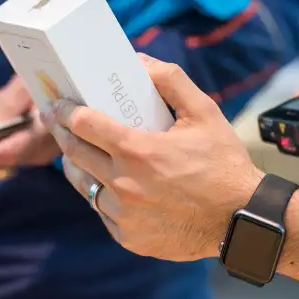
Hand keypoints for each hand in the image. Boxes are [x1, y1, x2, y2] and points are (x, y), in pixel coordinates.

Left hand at [42, 54, 261, 260]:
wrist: (242, 220)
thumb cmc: (223, 163)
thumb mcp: (204, 112)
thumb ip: (171, 81)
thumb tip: (140, 61)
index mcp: (138, 151)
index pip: (83, 124)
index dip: (64, 110)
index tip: (56, 104)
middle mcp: (124, 184)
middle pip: (74, 153)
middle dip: (62, 133)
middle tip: (59, 123)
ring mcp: (124, 214)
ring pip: (83, 185)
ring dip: (76, 164)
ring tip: (79, 152)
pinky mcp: (128, 237)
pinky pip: (102, 210)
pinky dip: (102, 194)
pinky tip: (111, 184)